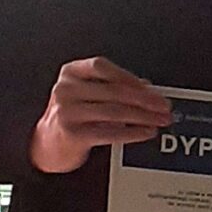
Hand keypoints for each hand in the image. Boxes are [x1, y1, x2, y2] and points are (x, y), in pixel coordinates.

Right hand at [29, 56, 172, 173]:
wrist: (48, 144)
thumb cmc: (71, 115)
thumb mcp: (88, 94)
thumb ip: (114, 87)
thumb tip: (147, 87)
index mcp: (71, 72)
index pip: (102, 67)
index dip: (128, 76)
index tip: (151, 89)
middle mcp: (66, 89)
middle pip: (113, 91)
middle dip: (145, 100)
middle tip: (164, 107)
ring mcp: (67, 111)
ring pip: (115, 111)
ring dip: (143, 117)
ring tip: (159, 120)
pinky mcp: (73, 133)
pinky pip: (110, 132)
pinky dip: (132, 132)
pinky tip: (146, 132)